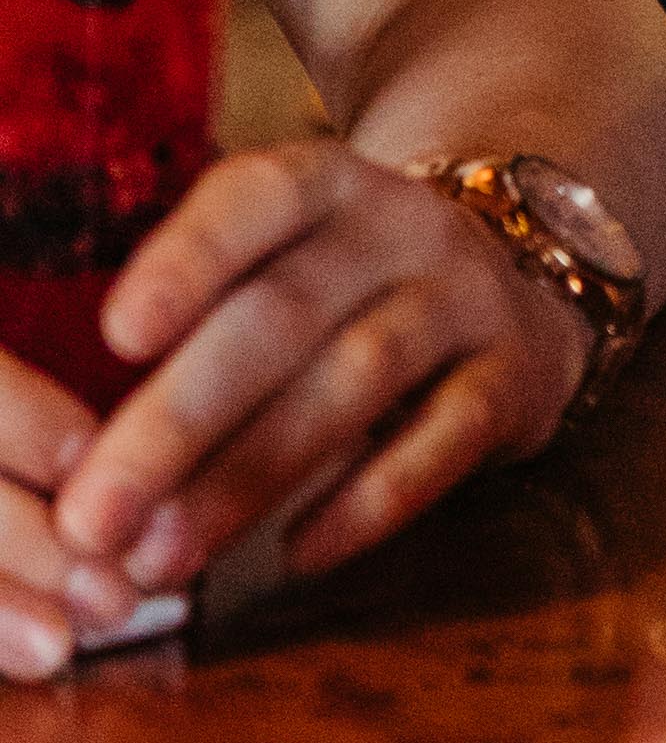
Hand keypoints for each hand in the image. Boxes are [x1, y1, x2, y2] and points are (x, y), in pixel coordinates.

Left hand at [11, 145, 592, 664]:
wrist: (520, 274)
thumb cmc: (346, 284)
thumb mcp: (286, 254)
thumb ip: (199, 315)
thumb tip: (68, 442)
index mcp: (326, 184)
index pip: (257, 199)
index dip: (189, 260)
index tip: (116, 335)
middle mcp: (401, 229)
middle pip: (284, 317)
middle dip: (178, 422)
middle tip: (93, 517)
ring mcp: (468, 300)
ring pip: (355, 384)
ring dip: (248, 478)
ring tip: (160, 559)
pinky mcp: (517, 377)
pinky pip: (445, 441)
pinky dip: (370, 502)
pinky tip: (296, 554)